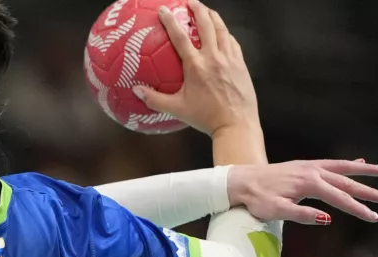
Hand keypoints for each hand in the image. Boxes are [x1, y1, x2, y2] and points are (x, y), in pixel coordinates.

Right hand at [135, 0, 256, 135]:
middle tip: (190, 2)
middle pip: (206, 24)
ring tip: (206, 11)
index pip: (180, 37)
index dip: (171, 21)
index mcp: (196, 66)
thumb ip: (155, 99)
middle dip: (198, 9)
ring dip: (213, 17)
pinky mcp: (240, 64)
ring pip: (222, 30)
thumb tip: (136, 91)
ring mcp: (230, 59)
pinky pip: (232, 42)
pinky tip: (222, 33)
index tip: (164, 9)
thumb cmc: (205, 117)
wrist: (236, 124)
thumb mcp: (177, 109)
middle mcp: (214, 58)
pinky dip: (225, 33)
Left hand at [228, 160, 377, 224]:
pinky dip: (347, 164)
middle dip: (368, 191)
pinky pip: (331, 164)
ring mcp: (308, 166)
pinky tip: (358, 163)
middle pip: (346, 182)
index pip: (339, 198)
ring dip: (363, 170)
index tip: (374, 217)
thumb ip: (302, 215)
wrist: (240, 181)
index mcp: (308, 184)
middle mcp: (312, 172)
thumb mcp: (276, 211)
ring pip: (342, 168)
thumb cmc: (256, 200)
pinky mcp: (303, 166)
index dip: (358, 209)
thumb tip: (328, 219)